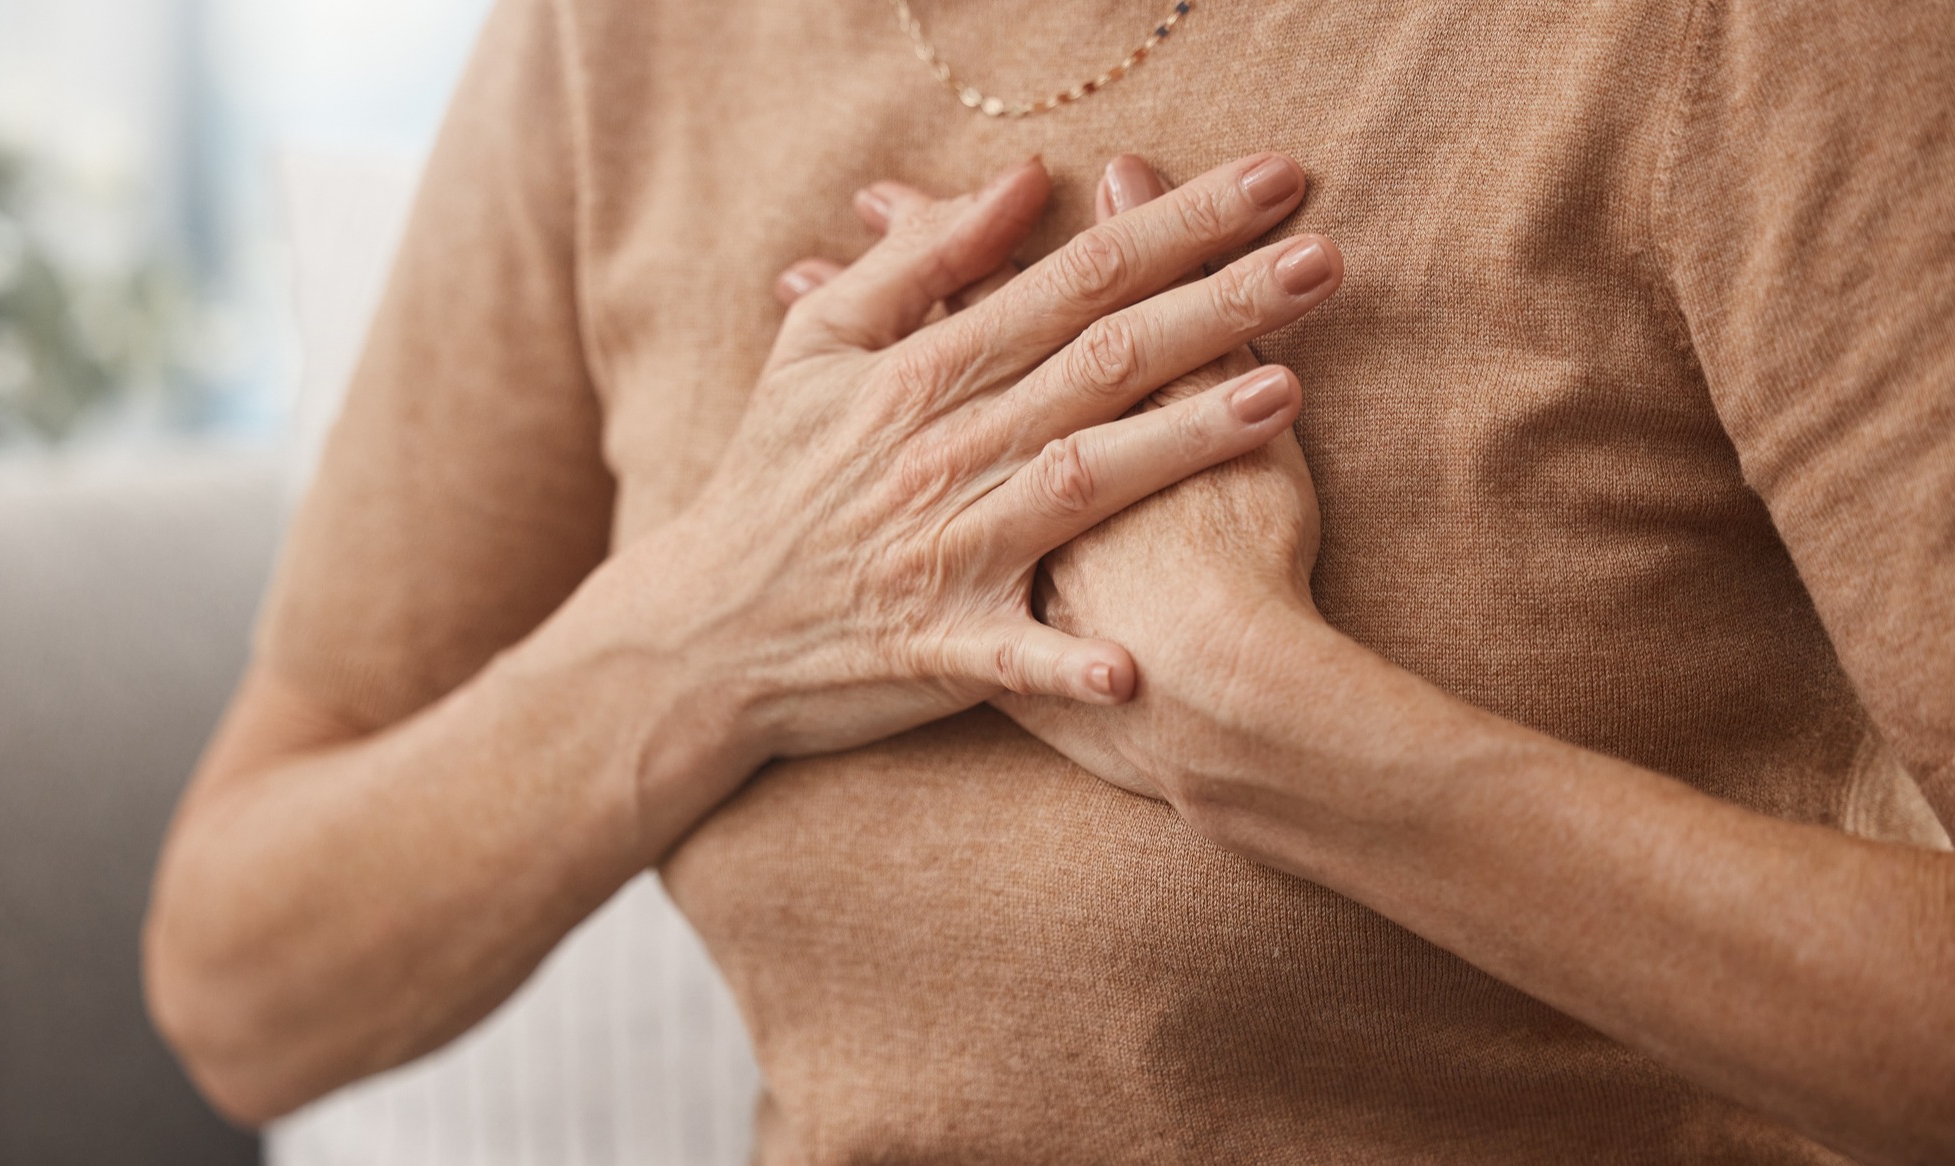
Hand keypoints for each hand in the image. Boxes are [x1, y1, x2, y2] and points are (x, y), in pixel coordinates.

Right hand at [571, 153, 1335, 787]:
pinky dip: (1066, 662)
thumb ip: (915, 259)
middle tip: (1327, 257)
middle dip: (1219, 304)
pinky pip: (1014, 655)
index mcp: (921, 370)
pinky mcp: (940, 645)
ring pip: (1082, 480)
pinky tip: (1133, 669)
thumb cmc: (770, 480)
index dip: (1177, 225)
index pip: (1074, 277)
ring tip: (1283, 394)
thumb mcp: (815, 345)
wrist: (698, 628)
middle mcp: (945, 450)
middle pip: (1102, 361)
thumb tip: (1020, 180)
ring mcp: (947, 549)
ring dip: (1181, 442)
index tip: (1275, 181)